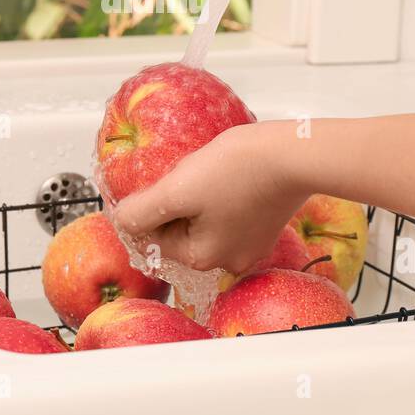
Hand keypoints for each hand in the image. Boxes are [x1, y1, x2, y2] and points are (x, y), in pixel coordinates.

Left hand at [110, 121, 305, 273]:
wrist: (293, 154)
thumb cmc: (237, 169)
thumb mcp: (177, 190)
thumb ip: (141, 212)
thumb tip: (120, 222)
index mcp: (202, 258)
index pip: (151, 237)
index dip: (144, 207)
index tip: (149, 180)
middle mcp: (228, 260)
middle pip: (178, 231)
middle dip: (174, 202)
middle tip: (181, 172)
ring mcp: (250, 244)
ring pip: (203, 220)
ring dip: (195, 197)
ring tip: (203, 170)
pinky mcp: (265, 224)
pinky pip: (228, 212)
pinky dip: (219, 195)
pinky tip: (224, 174)